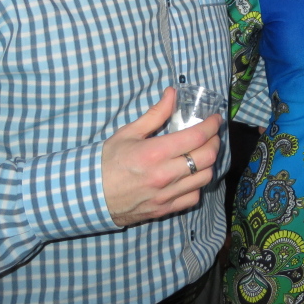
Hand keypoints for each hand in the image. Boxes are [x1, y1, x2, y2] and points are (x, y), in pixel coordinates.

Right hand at [102, 87, 222, 226]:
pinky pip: (193, 197)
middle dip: (215, 142)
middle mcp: (164, 175)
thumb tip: (172, 93)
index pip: (196, 137)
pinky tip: (192, 175)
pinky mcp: (164, 210)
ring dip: (209, 163)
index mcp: (154, 153)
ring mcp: (166, 195)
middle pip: (207, 158)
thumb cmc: (107, 162)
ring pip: (204, 178)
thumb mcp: (127, 133)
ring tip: (204, 153)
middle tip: (212, 135)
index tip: (215, 119)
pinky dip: (198, 184)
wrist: (88, 196)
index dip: (212, 125)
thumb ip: (155, 114)